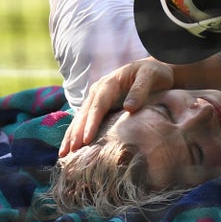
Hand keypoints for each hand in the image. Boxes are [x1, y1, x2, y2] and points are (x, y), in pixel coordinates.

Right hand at [59, 58, 174, 155]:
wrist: (155, 68)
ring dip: (72, 135)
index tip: (86, 140)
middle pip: (84, 113)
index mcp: (109, 83)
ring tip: (64, 153)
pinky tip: (72, 146)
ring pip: (80, 117)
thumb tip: (129, 107)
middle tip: (68, 152)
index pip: (98, 106)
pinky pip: (86, 119)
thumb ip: (140, 90)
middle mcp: (98, 91)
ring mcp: (97, 98)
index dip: (91, 123)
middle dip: (75, 132)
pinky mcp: (100, 106)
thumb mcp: (150, 77)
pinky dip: (77, 132)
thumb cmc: (154, 73)